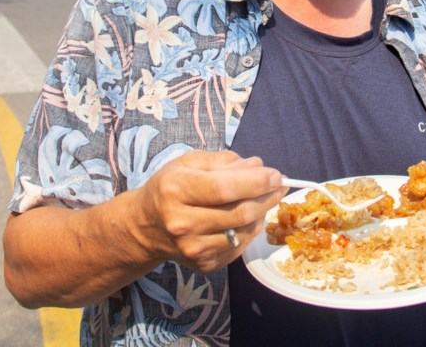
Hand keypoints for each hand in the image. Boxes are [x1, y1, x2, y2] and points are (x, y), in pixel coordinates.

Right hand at [135, 150, 284, 272]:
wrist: (145, 227)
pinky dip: (250, 230)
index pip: (224, 188)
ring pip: (244, 232)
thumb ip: (223, 161)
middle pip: (239, 213)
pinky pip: (240, 246)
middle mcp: (182, 223)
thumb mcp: (188, 163)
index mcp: (176, 191)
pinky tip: (246, 218)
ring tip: (262, 199)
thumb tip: (257, 165)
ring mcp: (193, 249)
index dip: (256, 182)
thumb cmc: (169, 188)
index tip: (276, 175)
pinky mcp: (203, 264)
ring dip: (261, 213)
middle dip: (267, 197)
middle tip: (279, 185)